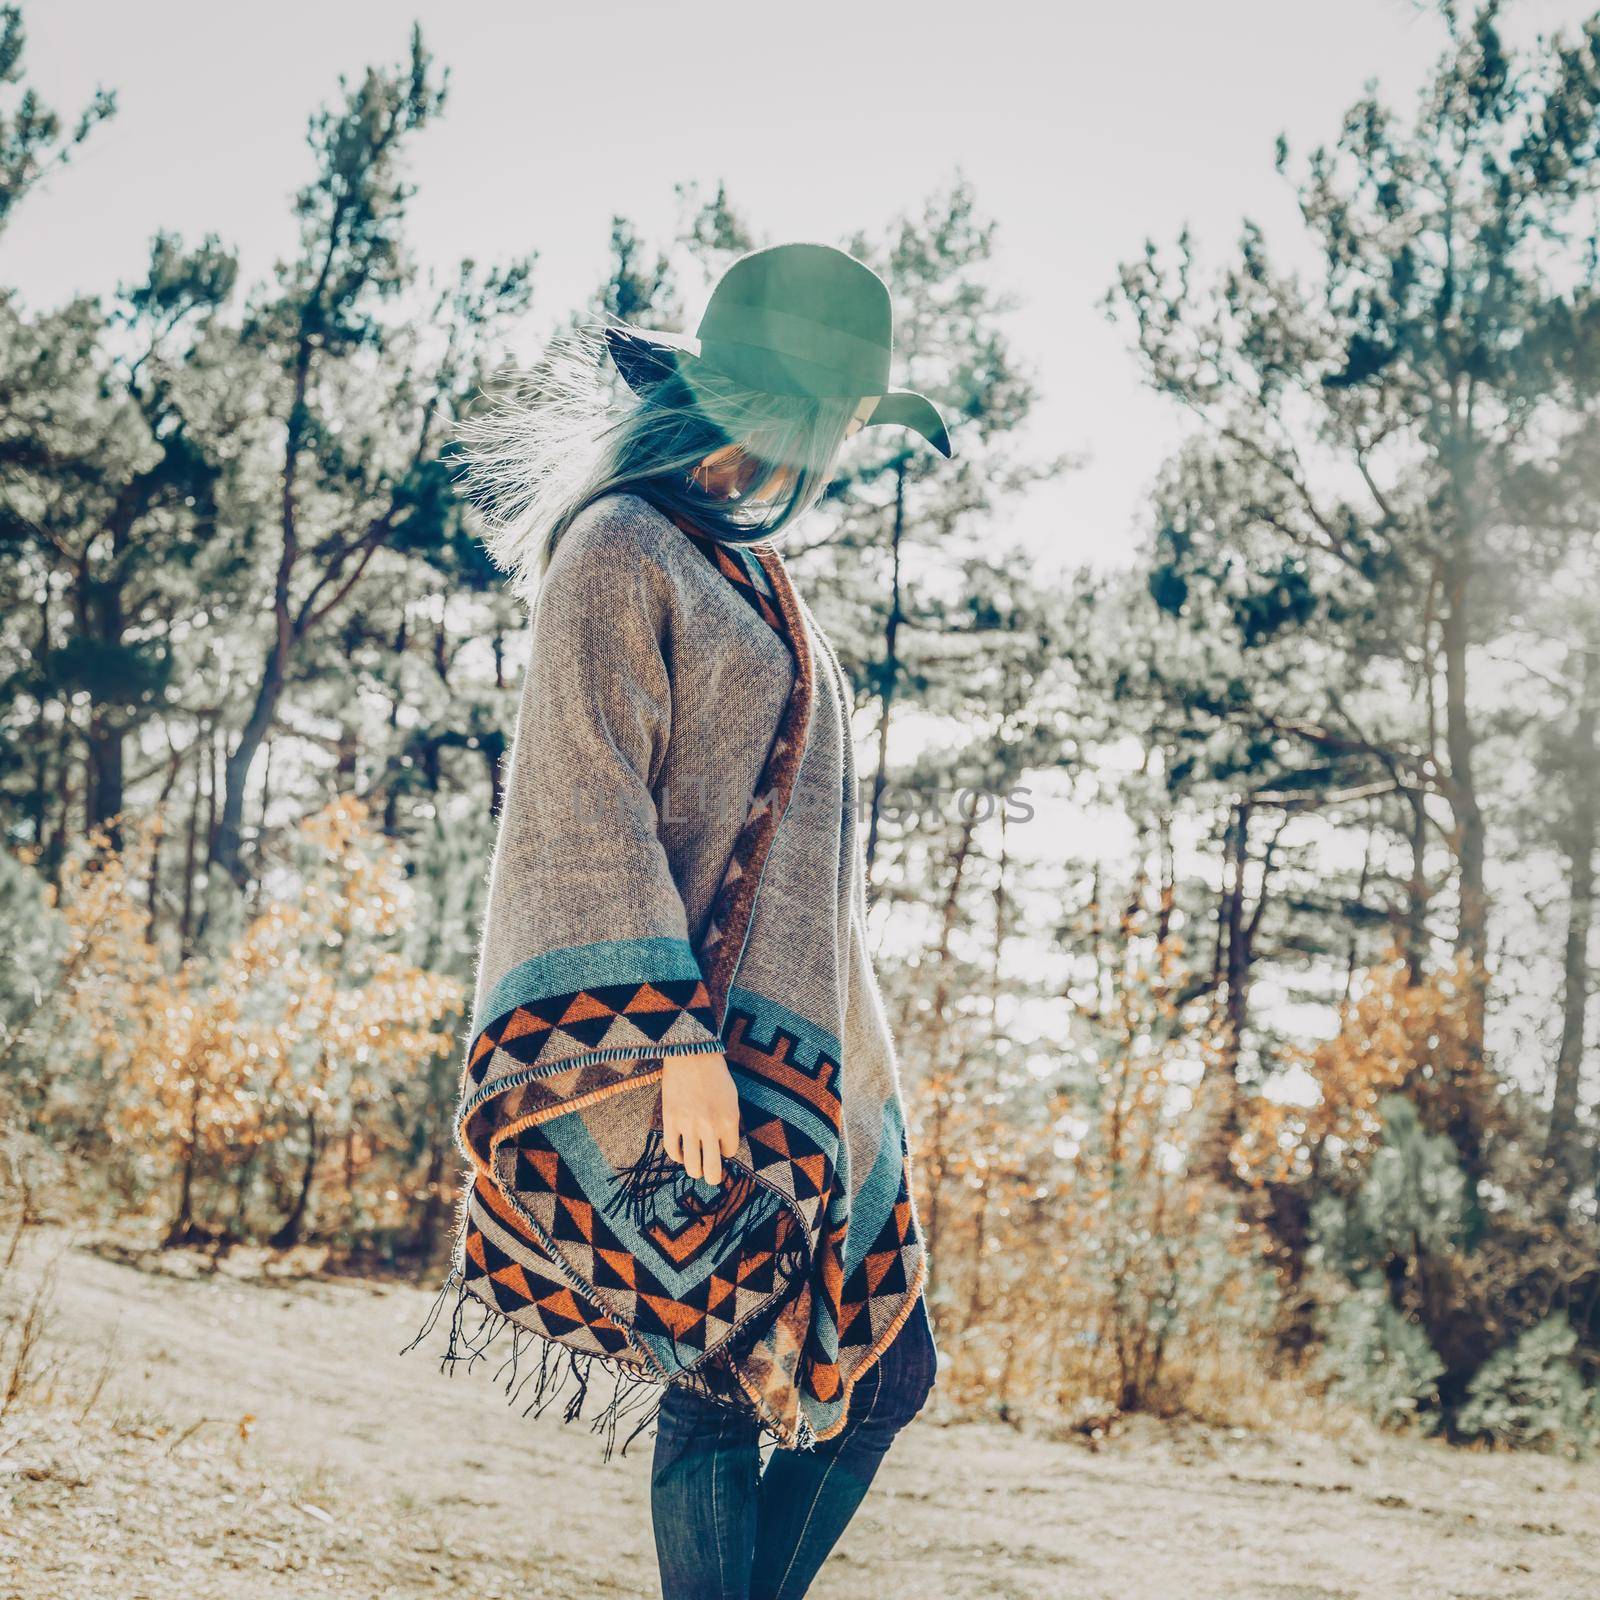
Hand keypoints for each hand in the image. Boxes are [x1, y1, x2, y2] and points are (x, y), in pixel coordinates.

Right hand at [661, 1051, 739, 1184]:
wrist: (691, 1054)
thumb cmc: (715, 1074)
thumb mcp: (732, 1099)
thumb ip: (729, 1123)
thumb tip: (723, 1146)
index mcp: (729, 1121)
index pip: (730, 1152)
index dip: (726, 1152)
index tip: (722, 1148)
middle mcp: (710, 1127)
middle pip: (712, 1168)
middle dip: (713, 1178)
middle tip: (712, 1178)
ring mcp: (688, 1125)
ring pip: (691, 1165)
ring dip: (695, 1171)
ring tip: (696, 1170)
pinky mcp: (670, 1121)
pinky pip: (672, 1150)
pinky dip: (677, 1157)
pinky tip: (681, 1155)